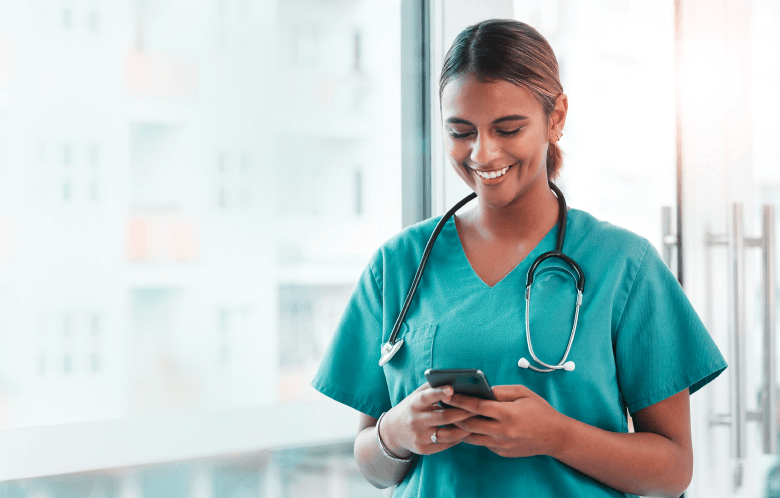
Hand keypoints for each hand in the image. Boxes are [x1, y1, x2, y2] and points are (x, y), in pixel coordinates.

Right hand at [382, 383, 473, 455]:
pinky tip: (466, 432)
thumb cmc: (411, 408)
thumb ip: (432, 388)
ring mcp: (419, 437)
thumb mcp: (416, 396)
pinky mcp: (423, 449)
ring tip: (477, 421)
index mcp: (414, 404)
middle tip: (479, 407)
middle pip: (444, 417)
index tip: (452, 388)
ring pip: (448, 434)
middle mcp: (415, 421)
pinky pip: (446, 445)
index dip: (439, 393)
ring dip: (465, 428)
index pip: (427, 397)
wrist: (392, 431)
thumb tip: (456, 380)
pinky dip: (458, 438)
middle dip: (464, 412)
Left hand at [445, 384, 565, 457]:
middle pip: (469, 424)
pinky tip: (466, 426)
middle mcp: (502, 431)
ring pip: (471, 437)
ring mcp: (501, 445)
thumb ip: (500, 391)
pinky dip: (473, 434)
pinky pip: (482, 443)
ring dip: (459, 427)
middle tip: (442, 406)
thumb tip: (481, 389)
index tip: (446, 394)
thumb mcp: (523, 393)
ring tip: (449, 417)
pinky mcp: (501, 452)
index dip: (459, 400)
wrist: (555, 437)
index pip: (477, 406)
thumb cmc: (540, 411)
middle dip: (454, 414)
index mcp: (508, 414)